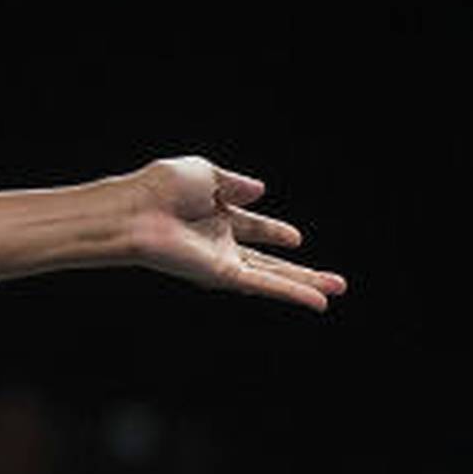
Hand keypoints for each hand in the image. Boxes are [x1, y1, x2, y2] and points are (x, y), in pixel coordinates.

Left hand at [130, 155, 348, 310]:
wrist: (136, 210)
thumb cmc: (158, 188)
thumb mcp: (203, 172)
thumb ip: (233, 182)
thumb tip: (260, 190)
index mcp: (212, 213)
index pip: (251, 226)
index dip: (273, 231)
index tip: (295, 238)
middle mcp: (217, 241)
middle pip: (267, 260)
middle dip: (299, 269)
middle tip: (331, 279)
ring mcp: (220, 260)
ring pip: (271, 276)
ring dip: (304, 285)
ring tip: (336, 291)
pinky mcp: (221, 274)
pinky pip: (263, 284)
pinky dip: (290, 292)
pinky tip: (316, 300)